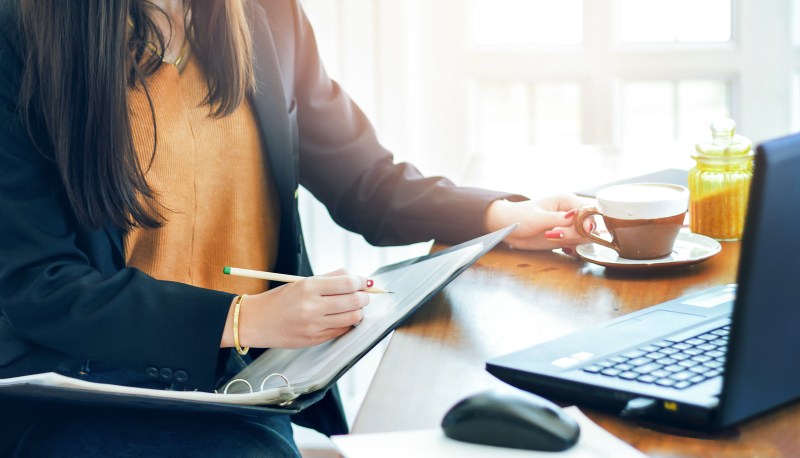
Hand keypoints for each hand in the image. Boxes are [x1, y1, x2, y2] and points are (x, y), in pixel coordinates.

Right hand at [221, 269, 369, 348]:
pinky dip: (347, 324)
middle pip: (354, 301)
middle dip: (364, 297)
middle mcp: (312, 306)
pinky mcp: (314, 339)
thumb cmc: (280, 300)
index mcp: (309, 287)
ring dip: (359, 312)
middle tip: (364, 295)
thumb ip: (330, 278)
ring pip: (352, 318)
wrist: (256, 321)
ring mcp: (314, 325)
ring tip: (354, 307)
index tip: (366, 282)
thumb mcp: (302, 282)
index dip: (362, 282)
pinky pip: (341, 331)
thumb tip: (356, 277)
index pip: (348, 282)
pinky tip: (342, 318)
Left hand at [484, 194, 593, 250]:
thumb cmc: (519, 217)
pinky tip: (562, 248)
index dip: (586, 222)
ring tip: (551, 237)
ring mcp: (570, 227)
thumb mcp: (537, 218)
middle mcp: (572, 213)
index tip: (575, 231)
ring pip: (585, 237)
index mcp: (567, 201)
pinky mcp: (566, 238)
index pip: (588, 211)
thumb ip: (556, 218)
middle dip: (576, 234)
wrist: (508, 228)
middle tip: (554, 234)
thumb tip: (575, 216)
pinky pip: (579, 245)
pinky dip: (574, 249)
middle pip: (589, 226)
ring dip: (573, 241)